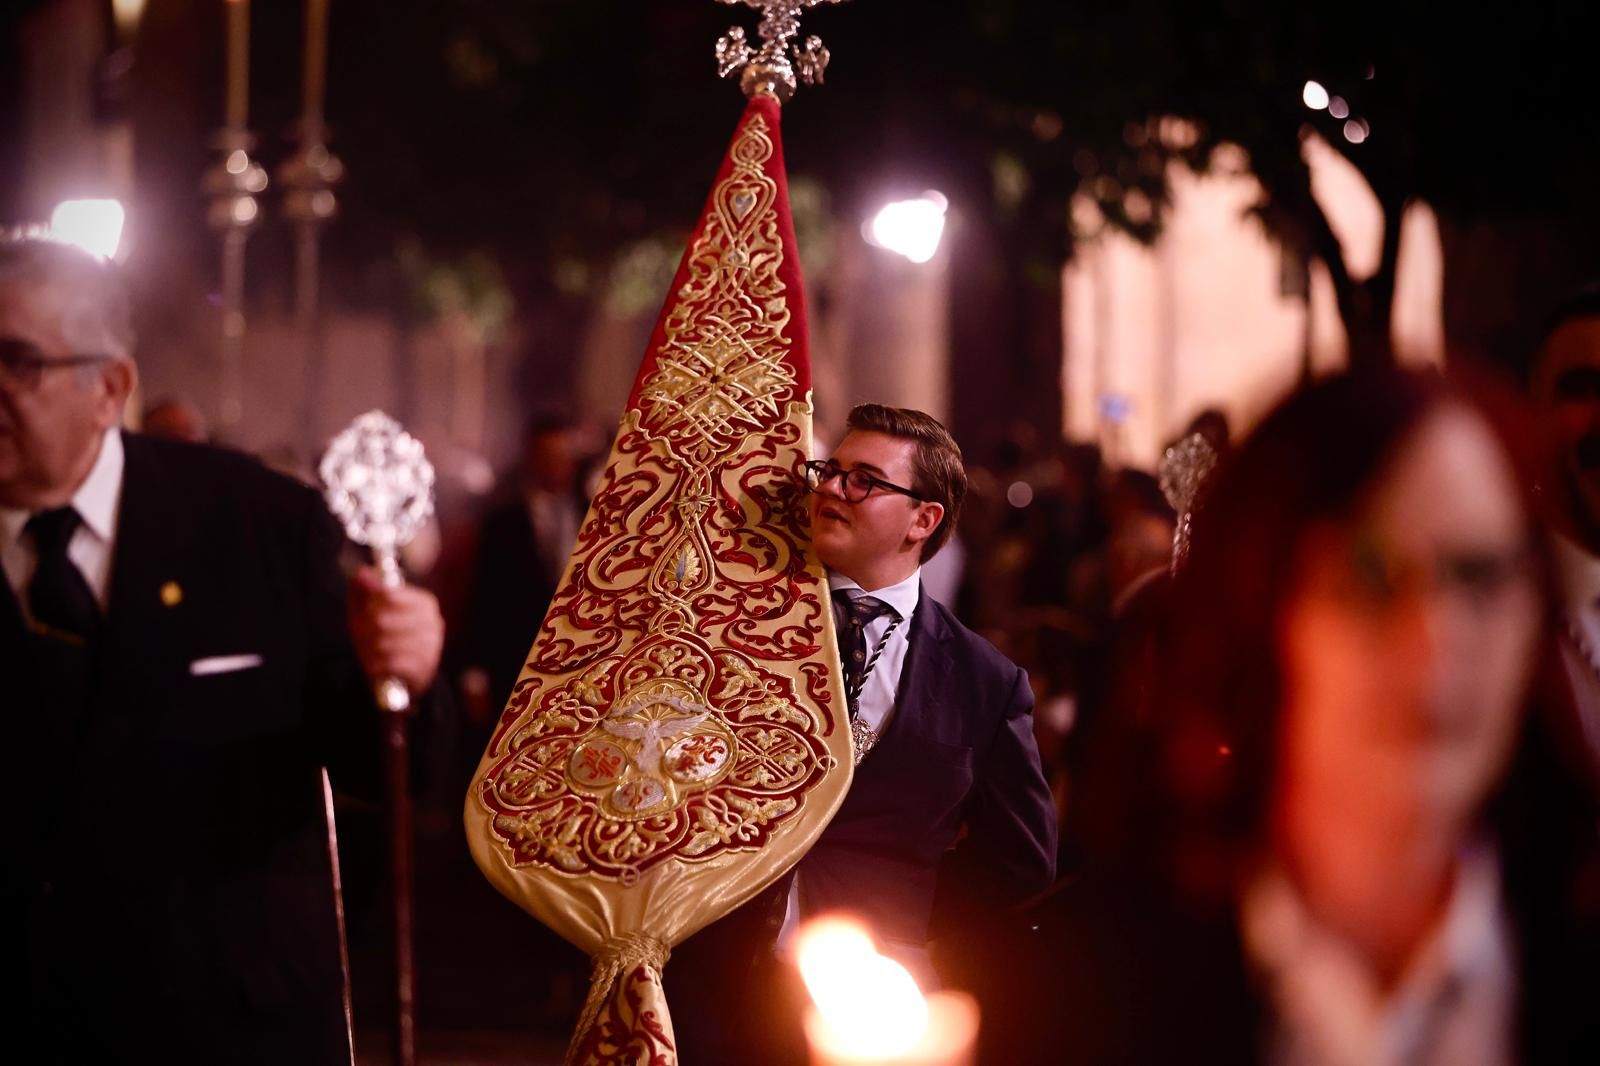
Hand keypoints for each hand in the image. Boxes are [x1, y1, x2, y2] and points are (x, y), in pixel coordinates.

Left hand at [347, 566, 444, 694]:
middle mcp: (432, 622)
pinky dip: (378, 666)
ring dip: (370, 650)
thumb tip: (361, 572)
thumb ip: (365, 590)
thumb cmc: (384, 637)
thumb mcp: (369, 611)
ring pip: (385, 643)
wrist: (402, 677)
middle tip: (361, 637)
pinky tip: (377, 666)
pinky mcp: (425, 667)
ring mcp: (431, 645)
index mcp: (424, 603)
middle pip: (383, 620)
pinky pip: (392, 663)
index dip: (369, 604)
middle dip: (365, 631)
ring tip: (368, 653)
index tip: (364, 613)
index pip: (389, 594)